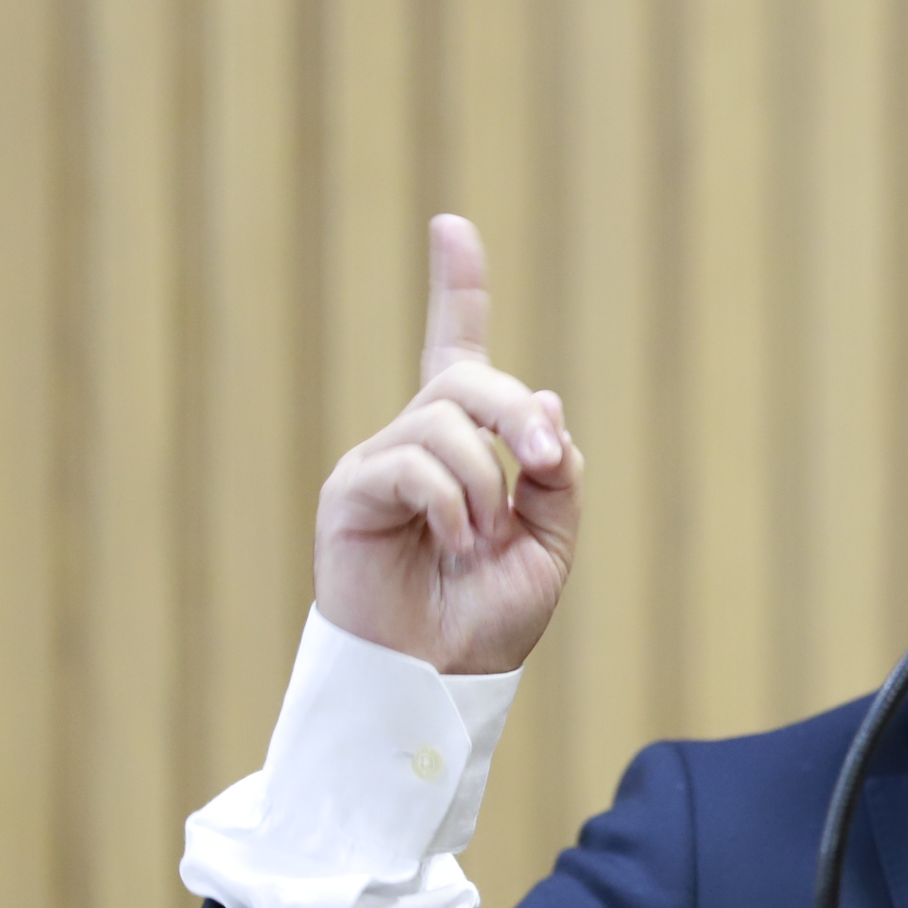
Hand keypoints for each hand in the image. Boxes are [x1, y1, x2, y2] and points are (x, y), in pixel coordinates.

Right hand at [313, 215, 582, 673]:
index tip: (451, 227)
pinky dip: (450, 503)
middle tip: (546, 461)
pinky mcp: (351, 490)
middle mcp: (418, 443)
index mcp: (466, 449)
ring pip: (446, 422)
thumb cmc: (487, 621)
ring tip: (479, 542)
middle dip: (520, 413)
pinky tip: (450, 544)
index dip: (456, 288)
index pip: (459, 351)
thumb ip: (556, 476)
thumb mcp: (550, 544)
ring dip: (485, 483)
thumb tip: (548, 403)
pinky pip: (413, 463)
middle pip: (469, 379)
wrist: (439, 679)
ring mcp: (380, 462)